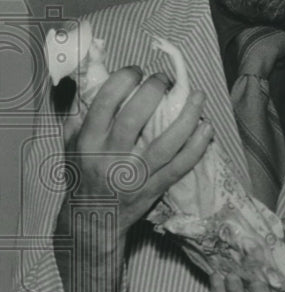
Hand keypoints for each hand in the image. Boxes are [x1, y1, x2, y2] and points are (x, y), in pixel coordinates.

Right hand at [63, 66, 211, 238]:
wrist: (91, 220)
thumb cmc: (83, 175)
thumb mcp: (71, 143)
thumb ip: (79, 112)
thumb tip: (90, 77)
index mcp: (89, 141)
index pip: (106, 102)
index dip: (124, 80)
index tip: (136, 70)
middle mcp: (111, 157)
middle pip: (135, 118)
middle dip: (154, 91)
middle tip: (165, 78)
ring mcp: (135, 175)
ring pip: (165, 143)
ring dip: (186, 117)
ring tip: (198, 96)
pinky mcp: (154, 189)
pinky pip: (180, 166)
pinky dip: (196, 147)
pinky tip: (207, 129)